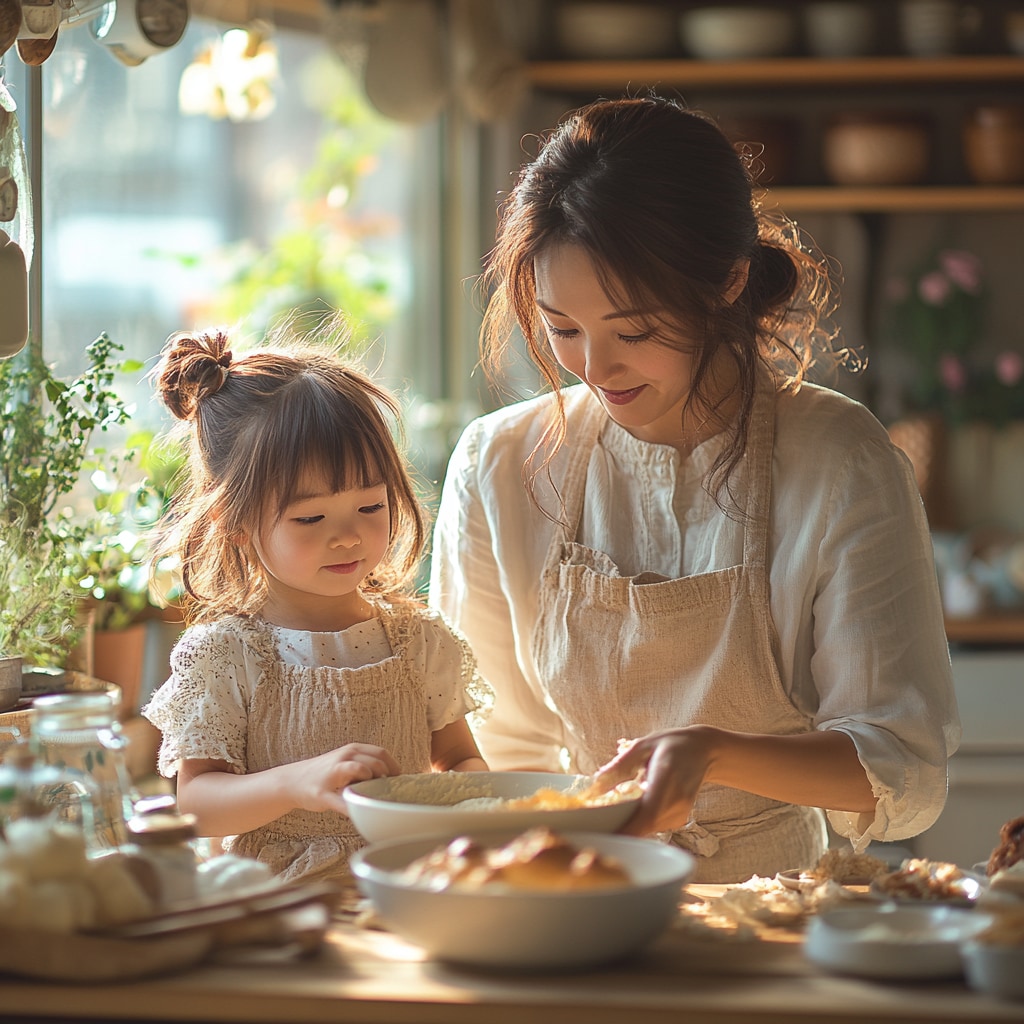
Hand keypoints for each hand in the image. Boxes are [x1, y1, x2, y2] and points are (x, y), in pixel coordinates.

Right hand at [283, 743, 400, 815]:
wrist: (292, 781)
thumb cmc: (326, 774)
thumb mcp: (346, 762)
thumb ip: (365, 765)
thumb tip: (392, 778)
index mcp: (352, 750)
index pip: (381, 754)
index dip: (394, 768)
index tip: (398, 782)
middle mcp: (344, 757)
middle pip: (376, 763)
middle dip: (385, 779)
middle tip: (385, 793)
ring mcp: (333, 774)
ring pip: (361, 771)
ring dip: (372, 786)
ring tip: (372, 798)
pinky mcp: (323, 793)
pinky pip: (341, 801)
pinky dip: (353, 807)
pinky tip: (359, 814)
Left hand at [592, 727, 718, 836]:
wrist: (704, 751)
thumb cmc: (671, 745)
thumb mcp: (643, 747)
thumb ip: (619, 766)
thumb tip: (595, 784)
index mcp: (666, 779)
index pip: (646, 815)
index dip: (625, 830)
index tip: (603, 835)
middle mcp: (676, 801)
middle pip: (644, 828)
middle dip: (619, 829)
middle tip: (594, 827)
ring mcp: (680, 813)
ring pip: (647, 830)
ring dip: (628, 826)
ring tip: (610, 814)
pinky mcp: (680, 819)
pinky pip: (653, 827)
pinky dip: (639, 823)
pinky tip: (631, 810)